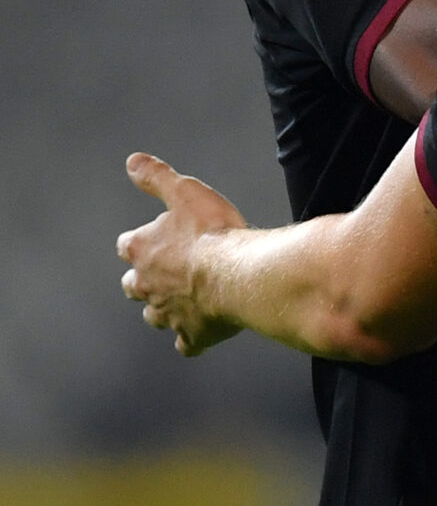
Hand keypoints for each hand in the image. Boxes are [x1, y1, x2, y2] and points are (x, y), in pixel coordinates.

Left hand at [116, 153, 246, 355]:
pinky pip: (186, 343)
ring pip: (154, 316)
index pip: (127, 246)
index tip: (154, 240)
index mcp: (142, 249)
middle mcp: (147, 284)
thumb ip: (157, 177)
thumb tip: (133, 162)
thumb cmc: (214, 234)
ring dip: (163, 310)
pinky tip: (202, 332)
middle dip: (144, 281)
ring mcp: (169, 313)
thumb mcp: (186, 192)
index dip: (141, 242)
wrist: (240, 274)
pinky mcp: (193, 334)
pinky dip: (192, 339)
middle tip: (164, 275)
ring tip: (181, 304)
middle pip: (133, 286)